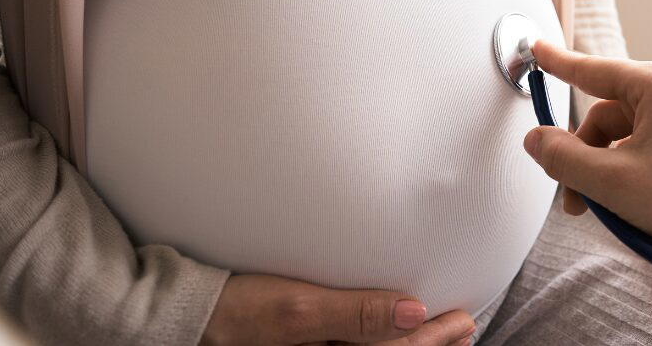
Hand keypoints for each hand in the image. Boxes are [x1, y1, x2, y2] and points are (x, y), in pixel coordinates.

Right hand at [201, 274, 474, 345]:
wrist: (185, 318)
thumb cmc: (236, 310)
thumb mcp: (298, 309)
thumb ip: (357, 313)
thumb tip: (414, 313)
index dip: (433, 342)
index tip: (462, 319)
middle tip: (466, 325)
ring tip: (445, 334)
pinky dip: (381, 342)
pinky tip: (394, 331)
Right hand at [525, 43, 651, 344]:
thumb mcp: (613, 183)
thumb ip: (563, 157)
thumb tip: (537, 139)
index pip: (593, 70)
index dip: (557, 64)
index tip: (535, 49)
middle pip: (608, 116)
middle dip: (586, 159)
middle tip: (576, 203)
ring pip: (629, 138)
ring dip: (609, 174)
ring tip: (613, 215)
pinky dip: (635, 177)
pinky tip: (638, 212)